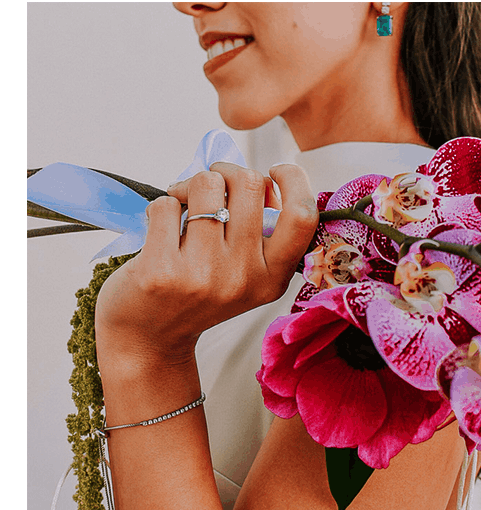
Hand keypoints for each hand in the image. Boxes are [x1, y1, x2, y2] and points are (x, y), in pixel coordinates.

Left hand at [96, 161, 318, 363]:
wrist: (149, 339)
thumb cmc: (197, 294)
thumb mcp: (246, 278)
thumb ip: (262, 238)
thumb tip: (261, 179)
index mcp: (273, 278)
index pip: (302, 216)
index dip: (292, 179)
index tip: (272, 171)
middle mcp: (245, 277)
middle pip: (248, 184)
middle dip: (224, 171)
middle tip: (209, 185)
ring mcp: (204, 275)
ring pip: (205, 185)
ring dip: (188, 185)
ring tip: (181, 203)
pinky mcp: (162, 271)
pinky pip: (165, 205)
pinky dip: (160, 206)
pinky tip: (160, 229)